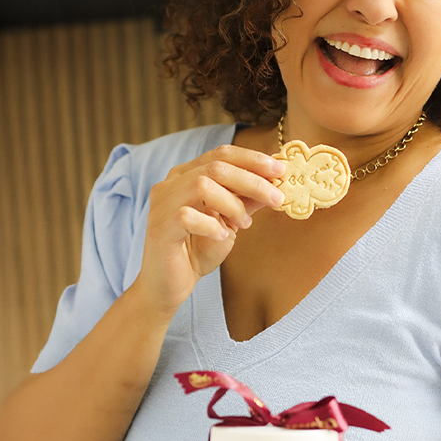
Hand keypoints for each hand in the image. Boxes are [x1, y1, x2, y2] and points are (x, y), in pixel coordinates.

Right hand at [133, 145, 284, 311]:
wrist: (168, 286)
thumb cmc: (195, 252)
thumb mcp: (229, 222)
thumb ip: (245, 201)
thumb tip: (275, 184)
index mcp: (186, 176)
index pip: (221, 154)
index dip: (253, 159)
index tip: (280, 170)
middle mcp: (171, 184)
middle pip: (216, 167)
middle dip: (252, 181)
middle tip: (276, 197)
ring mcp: (162, 205)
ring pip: (202, 186)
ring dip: (232, 204)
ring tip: (244, 225)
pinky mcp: (160, 228)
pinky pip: (187, 216)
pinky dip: (211, 225)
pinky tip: (221, 236)